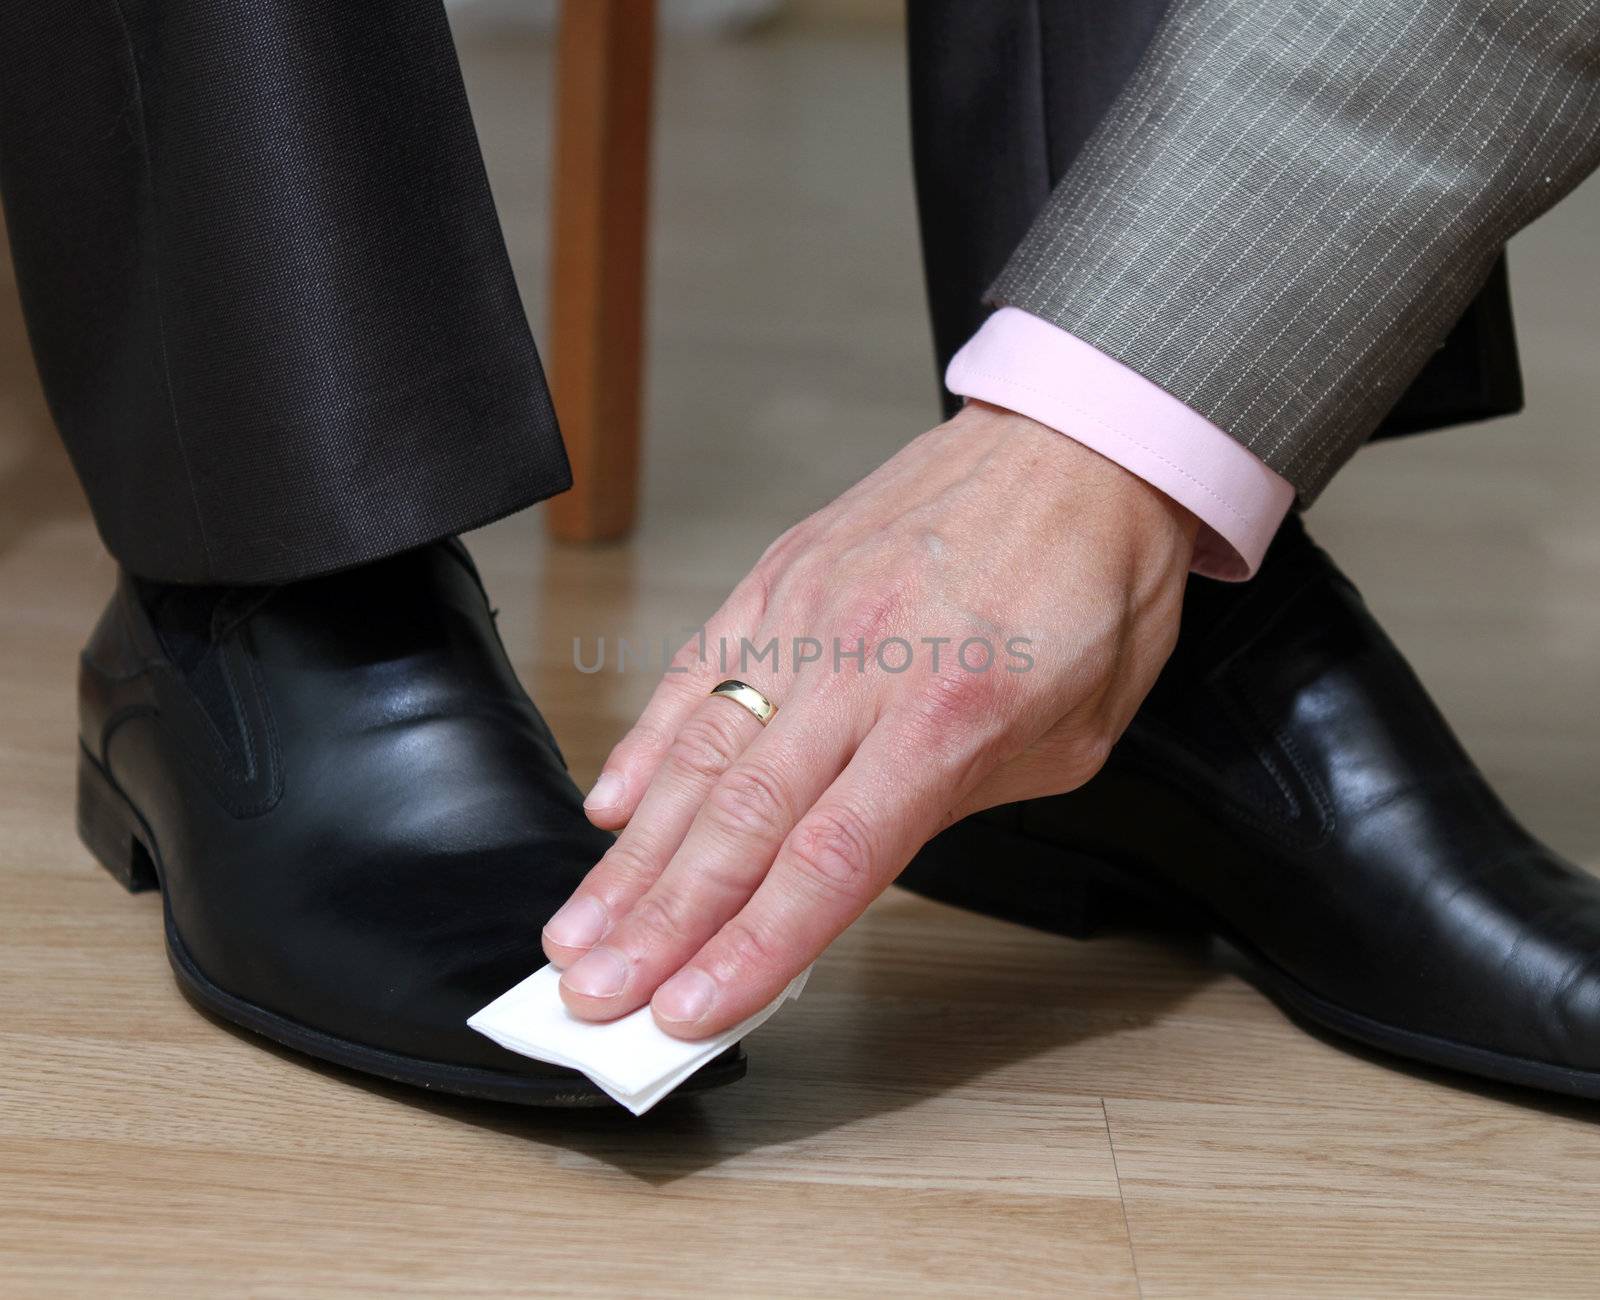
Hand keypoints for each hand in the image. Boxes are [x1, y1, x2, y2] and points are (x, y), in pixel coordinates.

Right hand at [542, 400, 1197, 1035]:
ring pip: (698, 754)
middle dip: (659, 924)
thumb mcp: (1072, 734)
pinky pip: (695, 669)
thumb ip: (955, 804)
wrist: (1080, 444)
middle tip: (595, 993)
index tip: (688, 1011)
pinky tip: (610, 805)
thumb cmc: (1091, 588)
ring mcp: (806, 615)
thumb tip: (852, 863)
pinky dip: (646, 742)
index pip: (827, 862)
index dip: (749, 948)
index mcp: (948, 716)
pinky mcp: (778, 575)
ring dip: (631, 855)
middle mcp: (860, 665)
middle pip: (739, 821)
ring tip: (578, 927)